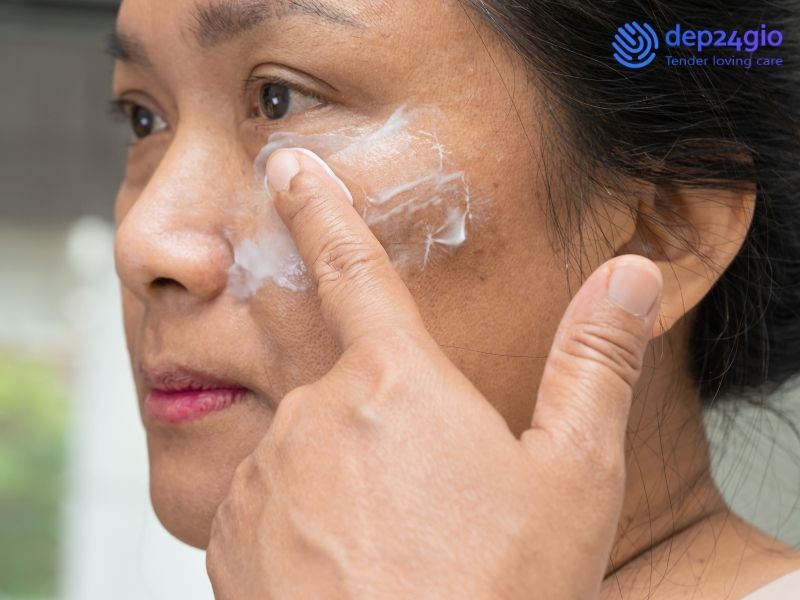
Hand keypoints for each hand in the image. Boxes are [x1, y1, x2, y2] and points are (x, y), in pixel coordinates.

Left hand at [206, 148, 662, 598]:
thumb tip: (629, 277)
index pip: (349, 264)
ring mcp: (265, 476)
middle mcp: (315, 414)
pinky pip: (270, 502)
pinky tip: (348, 569)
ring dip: (344, 475)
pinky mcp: (231, 536)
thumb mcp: (573, 478)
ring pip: (306, 446)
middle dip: (368, 408)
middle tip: (412, 485)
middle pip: (335, 376)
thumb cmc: (498, 594)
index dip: (318, 205)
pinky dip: (305, 521)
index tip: (289, 165)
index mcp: (396, 382)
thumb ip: (595, 363)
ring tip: (392, 544)